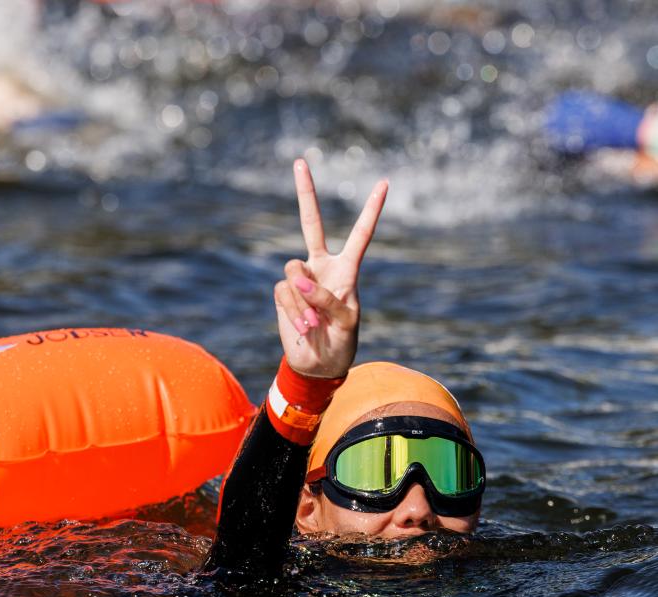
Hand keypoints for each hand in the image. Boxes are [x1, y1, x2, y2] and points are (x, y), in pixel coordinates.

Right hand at [274, 158, 388, 378]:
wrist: (318, 364)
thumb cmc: (341, 343)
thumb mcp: (345, 322)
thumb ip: (326, 298)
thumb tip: (300, 280)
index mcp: (346, 269)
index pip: (361, 234)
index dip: (371, 210)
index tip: (384, 183)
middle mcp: (321, 267)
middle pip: (311, 223)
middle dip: (306, 193)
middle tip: (299, 162)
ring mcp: (300, 279)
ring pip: (294, 271)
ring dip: (303, 300)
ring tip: (314, 324)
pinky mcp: (283, 294)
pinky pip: (284, 292)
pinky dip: (293, 310)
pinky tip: (303, 326)